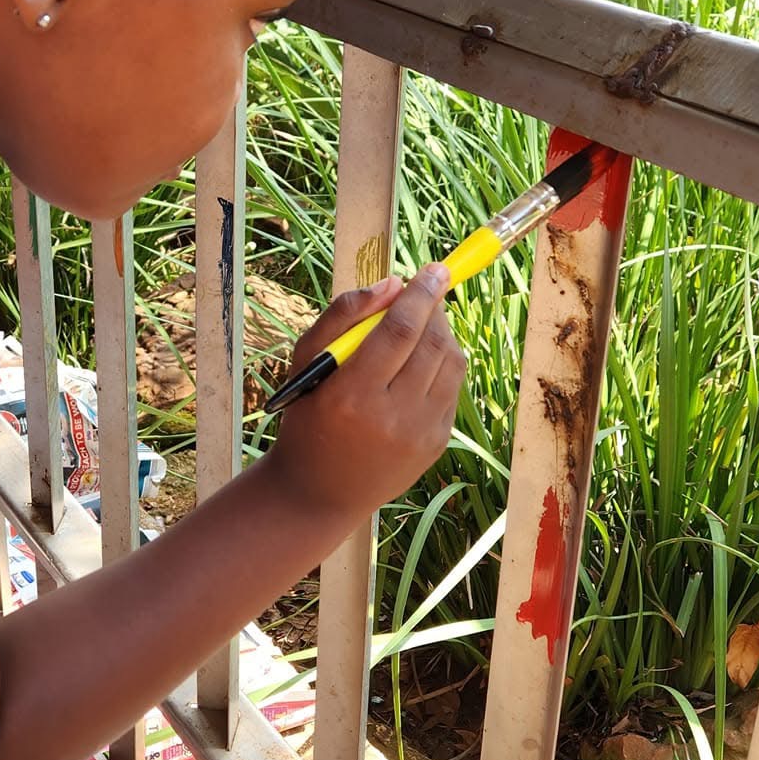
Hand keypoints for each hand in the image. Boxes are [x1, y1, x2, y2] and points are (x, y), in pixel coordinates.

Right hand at [268, 265, 464, 525]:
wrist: (320, 491)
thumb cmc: (307, 417)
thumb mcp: (306, 363)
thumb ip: (342, 316)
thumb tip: (392, 285)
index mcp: (350, 395)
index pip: (399, 331)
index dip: (421, 294)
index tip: (435, 269)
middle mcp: (390, 417)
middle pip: (432, 343)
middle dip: (435, 308)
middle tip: (427, 290)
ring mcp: (419, 434)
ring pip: (451, 363)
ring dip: (443, 333)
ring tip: (422, 324)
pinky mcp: (436, 444)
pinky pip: (453, 388)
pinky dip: (443, 363)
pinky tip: (422, 361)